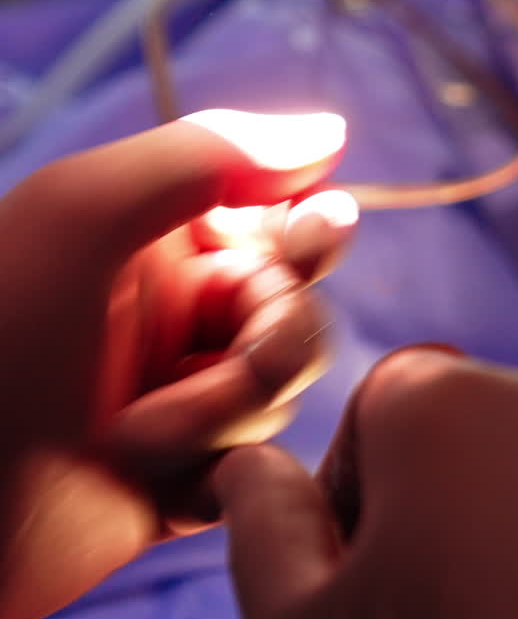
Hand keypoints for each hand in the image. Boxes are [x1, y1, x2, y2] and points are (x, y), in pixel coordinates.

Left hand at [0, 111, 355, 618]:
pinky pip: (261, 467)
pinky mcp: (195, 477)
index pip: (285, 224)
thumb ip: (207, 156)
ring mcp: (191, 400)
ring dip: (222, 421)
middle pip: (302, 316)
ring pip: (286, 397)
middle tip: (187, 379)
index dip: (314, 234)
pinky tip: (154, 488)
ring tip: (136, 442)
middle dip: (266, 351)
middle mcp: (183, 317)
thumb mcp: (84, 213)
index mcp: (161, 243)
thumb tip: (331, 130)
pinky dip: (216, 477)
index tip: (315, 233)